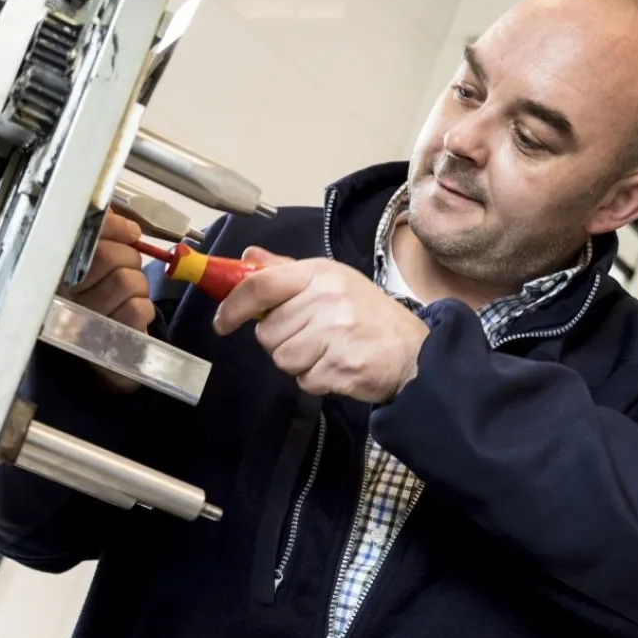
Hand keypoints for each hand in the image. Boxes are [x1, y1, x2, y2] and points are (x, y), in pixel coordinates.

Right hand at [59, 210, 154, 391]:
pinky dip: (144, 310)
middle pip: (111, 256)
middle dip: (130, 259)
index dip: (115, 228)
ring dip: (138, 287)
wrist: (106, 357)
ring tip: (126, 297)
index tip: (130, 232)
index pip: (85, 235)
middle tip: (127, 269)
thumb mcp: (96, 266)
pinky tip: (129, 317)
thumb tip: (122, 220)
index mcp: (57, 270)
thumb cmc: (101, 301)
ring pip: (129, 281)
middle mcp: (63, 294)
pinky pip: (139, 308)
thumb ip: (104, 235)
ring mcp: (84, 319)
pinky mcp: (108, 340)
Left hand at [213, 249, 429, 402]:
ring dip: (299, 362)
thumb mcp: (332, 282)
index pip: (261, 284)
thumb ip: (285, 271)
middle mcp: (328, 299)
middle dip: (281, 341)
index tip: (222, 321)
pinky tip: (338, 366)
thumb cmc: (369, 317)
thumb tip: (248, 256)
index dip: (233, 305)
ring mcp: (337, 333)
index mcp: (321, 273)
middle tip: (312, 336)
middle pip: (267, 332)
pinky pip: (304, 380)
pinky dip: (316, 379)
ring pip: (282, 358)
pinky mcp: (342, 366)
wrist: (414, 353)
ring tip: (328, 350)